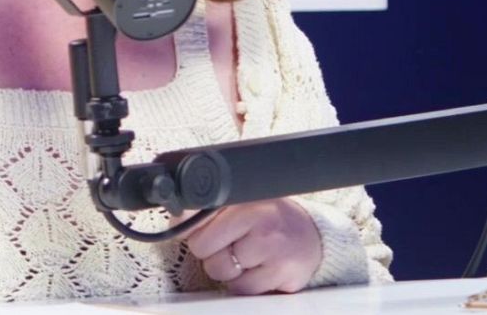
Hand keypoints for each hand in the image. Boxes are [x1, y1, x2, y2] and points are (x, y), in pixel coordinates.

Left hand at [184, 199, 322, 293]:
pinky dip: (244, 283)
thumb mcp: (238, 204)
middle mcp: (260, 219)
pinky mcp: (283, 273)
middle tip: (228, 244)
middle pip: (202, 247)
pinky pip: (242, 289)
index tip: (199, 231)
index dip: (192, 229)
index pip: (196, 217)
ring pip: (220, 270)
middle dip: (210, 250)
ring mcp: (273, 247)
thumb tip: (175, 220)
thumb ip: (204, 210)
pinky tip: (257, 268)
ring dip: (226, 269)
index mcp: (244, 198)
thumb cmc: (267, 220)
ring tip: (244, 256)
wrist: (311, 237)